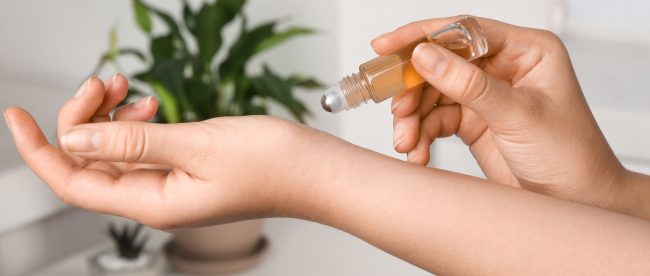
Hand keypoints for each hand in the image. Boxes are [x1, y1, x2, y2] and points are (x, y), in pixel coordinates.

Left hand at [4, 76, 317, 228]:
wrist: (313, 169)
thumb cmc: (271, 164)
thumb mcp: (198, 145)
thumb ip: (134, 141)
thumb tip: (75, 136)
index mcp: (152, 203)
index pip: (72, 181)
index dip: (38, 148)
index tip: (16, 113)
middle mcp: (154, 197)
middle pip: (90, 159)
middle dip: (83, 115)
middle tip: (102, 79)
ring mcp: (169, 182)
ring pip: (115, 147)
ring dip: (111, 113)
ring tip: (127, 83)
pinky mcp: (184, 165)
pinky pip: (142, 144)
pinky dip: (137, 118)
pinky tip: (150, 100)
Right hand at [373, 17, 627, 209]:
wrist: (577, 202)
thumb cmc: (570, 155)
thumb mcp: (517, 115)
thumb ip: (468, 85)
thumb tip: (424, 56)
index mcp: (525, 51)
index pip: (464, 31)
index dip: (421, 36)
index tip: (387, 48)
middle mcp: (503, 68)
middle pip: (441, 63)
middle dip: (414, 89)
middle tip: (396, 110)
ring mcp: (486, 95)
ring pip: (432, 94)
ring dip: (413, 119)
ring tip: (407, 143)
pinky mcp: (474, 121)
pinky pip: (435, 120)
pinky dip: (421, 135)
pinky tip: (418, 152)